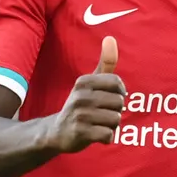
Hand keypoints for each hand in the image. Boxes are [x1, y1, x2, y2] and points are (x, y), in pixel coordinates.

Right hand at [48, 36, 125, 152]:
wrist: (57, 132)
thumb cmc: (81, 104)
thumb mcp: (90, 83)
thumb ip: (105, 63)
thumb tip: (110, 38)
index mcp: (84, 81)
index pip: (118, 84)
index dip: (119, 94)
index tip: (109, 98)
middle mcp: (80, 95)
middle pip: (119, 103)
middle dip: (115, 112)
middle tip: (100, 114)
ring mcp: (79, 114)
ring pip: (115, 119)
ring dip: (111, 126)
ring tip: (98, 124)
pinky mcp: (80, 132)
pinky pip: (108, 134)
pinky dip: (106, 138)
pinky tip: (96, 135)